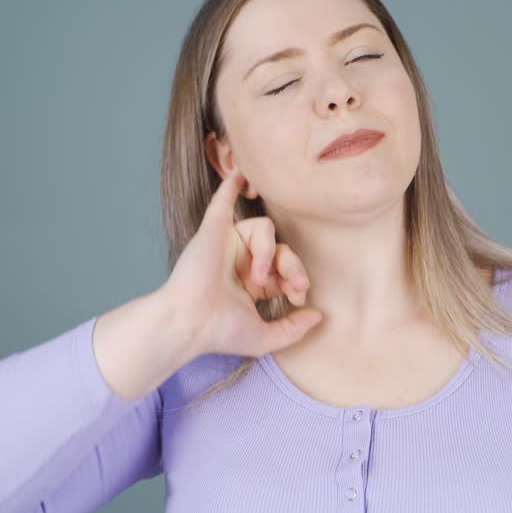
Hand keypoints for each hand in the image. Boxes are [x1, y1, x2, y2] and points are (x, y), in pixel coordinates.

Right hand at [162, 168, 322, 358]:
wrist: (192, 323)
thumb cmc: (221, 332)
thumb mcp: (266, 337)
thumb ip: (294, 329)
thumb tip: (319, 316)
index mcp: (251, 282)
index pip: (284, 269)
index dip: (296, 279)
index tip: (298, 297)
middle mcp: (240, 260)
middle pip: (281, 247)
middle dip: (293, 266)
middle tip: (295, 285)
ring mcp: (227, 243)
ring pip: (264, 228)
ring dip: (268, 252)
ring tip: (257, 277)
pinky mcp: (214, 229)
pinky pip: (223, 200)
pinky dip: (231, 186)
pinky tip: (241, 175)